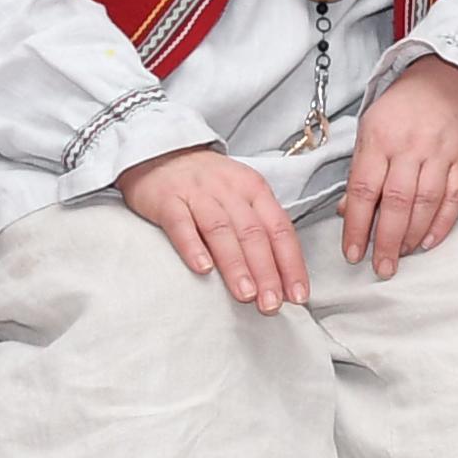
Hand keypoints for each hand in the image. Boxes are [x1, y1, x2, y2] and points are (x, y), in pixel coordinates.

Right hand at [121, 148, 308, 310]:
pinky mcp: (167, 200)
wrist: (160, 153)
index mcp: (255, 190)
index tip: (298, 296)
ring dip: (236, 265)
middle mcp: (230, 191)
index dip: (291, 264)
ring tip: (245, 294)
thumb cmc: (207, 184)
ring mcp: (198, 194)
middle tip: (272, 305)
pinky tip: (202, 269)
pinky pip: (181, 224)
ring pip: (222, 231)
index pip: (280, 229)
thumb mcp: (241, 196)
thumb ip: (261, 229)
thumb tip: (283, 277)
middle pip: (254, 234)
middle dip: (267, 272)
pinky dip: (193, 247)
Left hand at [342, 56, 457, 272]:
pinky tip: (429, 242)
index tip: (353, 252)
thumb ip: (360, 170)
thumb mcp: (369, 129)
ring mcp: (441, 153)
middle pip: (396, 203)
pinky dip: (442, 224)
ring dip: (412, 237)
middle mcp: (411, 146)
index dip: (358, 226)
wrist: (448, 78)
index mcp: (380, 138)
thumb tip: (347, 211)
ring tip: (402, 256)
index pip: (364, 190)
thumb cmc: (403, 107)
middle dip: (387, 241)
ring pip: (426, 204)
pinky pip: (454, 198)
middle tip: (381, 267)